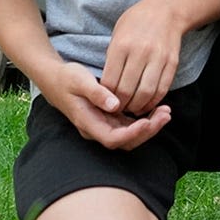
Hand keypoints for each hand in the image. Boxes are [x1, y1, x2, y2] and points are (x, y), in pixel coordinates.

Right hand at [45, 62, 170, 150]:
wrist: (55, 78)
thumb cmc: (66, 78)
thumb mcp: (79, 80)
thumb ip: (97, 93)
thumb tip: (115, 106)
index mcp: (87, 122)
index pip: (112, 138)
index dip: (131, 134)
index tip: (147, 122)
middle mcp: (96, 129)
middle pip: (125, 141)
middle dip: (147, 131)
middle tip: (165, 115)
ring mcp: (102, 125)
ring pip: (129, 135)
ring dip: (149, 126)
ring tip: (165, 112)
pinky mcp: (108, 119)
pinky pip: (128, 126)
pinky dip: (143, 120)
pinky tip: (156, 108)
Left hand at [101, 0, 186, 115]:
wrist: (166, 9)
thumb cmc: (136, 21)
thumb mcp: (117, 34)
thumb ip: (112, 58)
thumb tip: (107, 86)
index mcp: (122, 45)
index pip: (110, 81)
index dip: (106, 97)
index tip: (105, 102)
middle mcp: (140, 52)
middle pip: (127, 90)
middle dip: (120, 105)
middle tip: (117, 110)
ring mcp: (158, 58)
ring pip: (146, 93)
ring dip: (137, 107)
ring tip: (131, 110)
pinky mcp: (172, 63)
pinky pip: (162, 89)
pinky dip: (153, 101)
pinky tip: (146, 104)